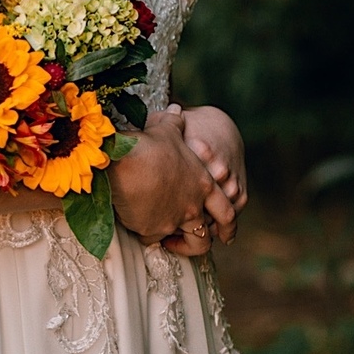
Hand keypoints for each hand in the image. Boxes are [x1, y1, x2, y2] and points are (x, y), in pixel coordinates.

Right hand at [108, 105, 235, 255]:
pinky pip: (153, 238)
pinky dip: (149, 234)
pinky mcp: (152, 228)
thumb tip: (177, 109)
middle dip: (201, 242)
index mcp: (203, 184)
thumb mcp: (167, 129)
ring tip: (165, 240)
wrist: (125, 160)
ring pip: (181, 243)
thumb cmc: (149, 143)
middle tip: (193, 243)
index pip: (226, 210)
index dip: (228, 225)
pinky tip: (139, 224)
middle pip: (205, 236)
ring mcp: (174, 220)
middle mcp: (193, 206)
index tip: (227, 235)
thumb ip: (175, 122)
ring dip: (176, 244)